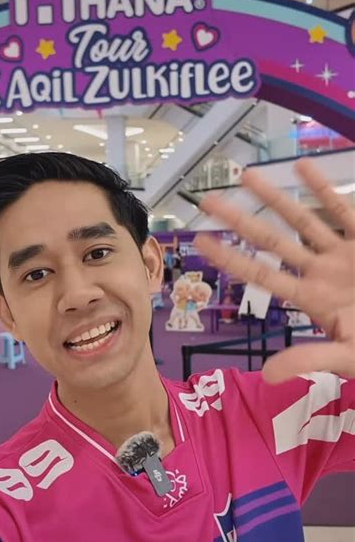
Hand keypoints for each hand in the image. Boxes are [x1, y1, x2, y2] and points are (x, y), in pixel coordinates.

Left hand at [194, 159, 354, 382]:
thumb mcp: (348, 356)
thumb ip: (309, 359)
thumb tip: (267, 375)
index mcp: (311, 298)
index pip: (262, 275)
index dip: (232, 259)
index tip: (201, 243)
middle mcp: (320, 272)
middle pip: (272, 242)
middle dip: (240, 222)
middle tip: (208, 202)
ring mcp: (343, 254)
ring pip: (302, 220)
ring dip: (275, 198)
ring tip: (246, 175)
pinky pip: (344, 210)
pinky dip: (324, 188)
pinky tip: (302, 167)